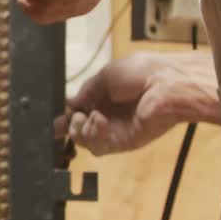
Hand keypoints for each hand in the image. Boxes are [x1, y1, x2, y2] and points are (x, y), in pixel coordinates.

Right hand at [56, 51, 220, 155]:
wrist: (165, 83)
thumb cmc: (140, 72)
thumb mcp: (105, 75)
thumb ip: (86, 91)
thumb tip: (69, 102)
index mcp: (103, 97)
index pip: (79, 112)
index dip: (65, 117)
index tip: (55, 120)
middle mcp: (108, 115)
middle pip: (78, 130)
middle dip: (70, 125)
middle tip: (75, 116)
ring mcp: (115, 130)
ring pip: (86, 141)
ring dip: (80, 130)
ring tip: (90, 116)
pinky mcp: (123, 143)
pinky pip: (99, 147)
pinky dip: (94, 134)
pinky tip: (100, 120)